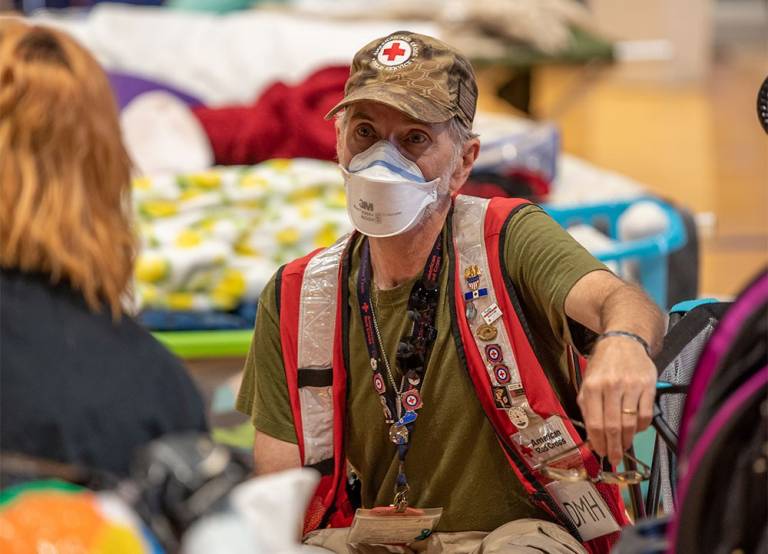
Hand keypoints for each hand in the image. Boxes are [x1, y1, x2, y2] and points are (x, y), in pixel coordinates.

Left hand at [577, 336, 656, 464]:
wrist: (623, 342)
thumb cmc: (604, 363)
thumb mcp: (587, 381)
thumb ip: (587, 406)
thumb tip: (591, 434)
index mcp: (593, 387)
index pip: (595, 423)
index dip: (598, 442)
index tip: (600, 452)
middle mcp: (611, 386)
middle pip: (613, 427)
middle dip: (613, 447)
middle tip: (614, 457)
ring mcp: (631, 387)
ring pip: (630, 424)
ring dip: (627, 440)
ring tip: (623, 446)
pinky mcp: (648, 387)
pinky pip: (645, 416)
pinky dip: (641, 428)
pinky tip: (635, 429)